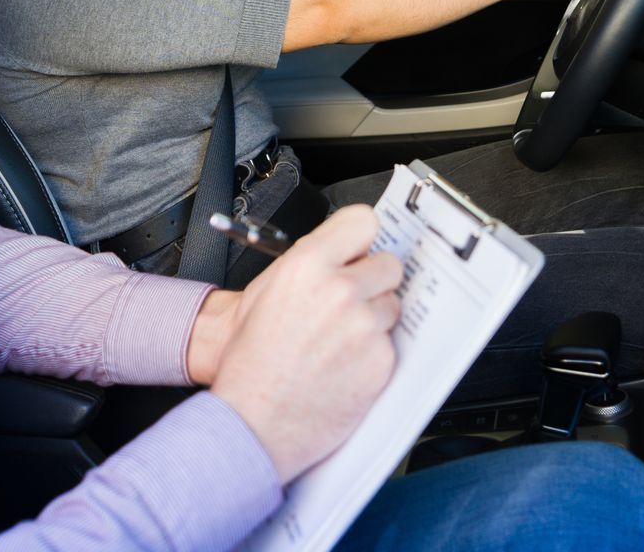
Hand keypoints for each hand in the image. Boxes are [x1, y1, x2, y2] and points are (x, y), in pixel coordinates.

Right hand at [204, 205, 402, 481]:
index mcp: (308, 265)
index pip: (363, 221)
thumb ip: (309, 263)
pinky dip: (373, 354)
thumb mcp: (266, 292)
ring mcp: (365, 327)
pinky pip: (390, 344)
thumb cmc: (251, 363)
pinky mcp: (380, 362)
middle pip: (389, 264)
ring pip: (392, 305)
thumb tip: (340, 250)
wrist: (251, 422)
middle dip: (372, 280)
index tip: (359, 249)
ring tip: (338, 341)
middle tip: (350, 301)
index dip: (359, 239)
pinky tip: (343, 365)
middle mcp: (340, 291)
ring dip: (374, 318)